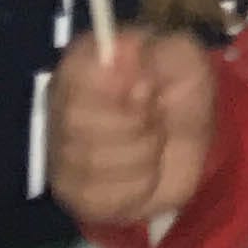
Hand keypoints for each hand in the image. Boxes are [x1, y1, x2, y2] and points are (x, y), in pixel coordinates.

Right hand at [49, 29, 216, 230]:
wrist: (188, 140)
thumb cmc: (180, 90)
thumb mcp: (184, 59)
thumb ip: (156, 51)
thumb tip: (123, 47)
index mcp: (83, 63)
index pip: (75, 74)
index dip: (113, 87)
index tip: (148, 89)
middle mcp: (60, 107)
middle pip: (76, 126)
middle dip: (135, 127)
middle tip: (157, 120)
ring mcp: (61, 154)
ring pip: (89, 166)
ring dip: (141, 157)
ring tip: (156, 144)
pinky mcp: (76, 197)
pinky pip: (98, 201)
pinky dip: (137, 189)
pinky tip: (148, 174)